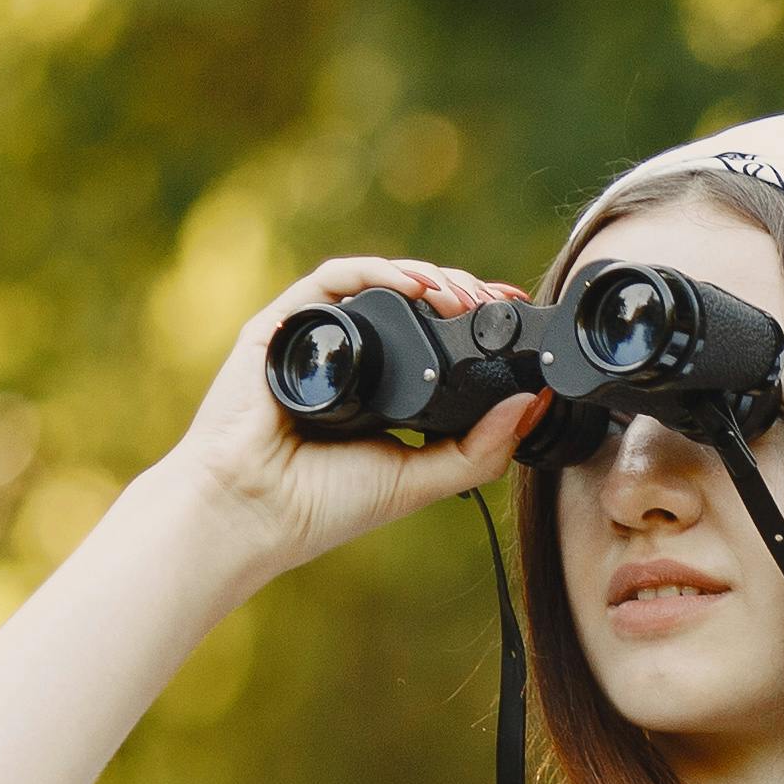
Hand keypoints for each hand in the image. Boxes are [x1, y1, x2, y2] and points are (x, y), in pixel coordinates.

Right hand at [149, 258, 544, 586]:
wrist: (251, 511)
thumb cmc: (324, 503)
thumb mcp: (421, 479)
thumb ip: (482, 448)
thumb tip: (532, 404)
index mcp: (384, 390)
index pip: (436, 337)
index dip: (477, 321)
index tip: (515, 318)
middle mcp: (352, 357)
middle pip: (412, 303)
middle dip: (461, 293)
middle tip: (495, 303)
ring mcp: (317, 338)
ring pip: (378, 283)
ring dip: (428, 278)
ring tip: (463, 296)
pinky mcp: (282, 325)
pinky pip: (332, 280)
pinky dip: (377, 272)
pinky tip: (414, 285)